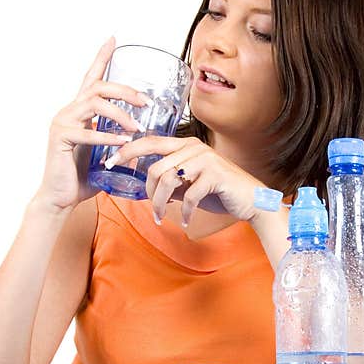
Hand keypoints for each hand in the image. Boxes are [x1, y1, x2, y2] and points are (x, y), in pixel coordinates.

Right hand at [33, 37, 150, 210]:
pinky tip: (123, 142)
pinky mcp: (59, 138)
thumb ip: (123, 144)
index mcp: (80, 111)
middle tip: (145, 102)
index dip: (102, 58)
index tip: (114, 40)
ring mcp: (62, 122)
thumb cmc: (82, 177)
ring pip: (93, 103)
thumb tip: (146, 141)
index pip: (91, 78)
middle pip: (98, 87)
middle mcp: (69, 111)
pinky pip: (86, 132)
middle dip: (125, 90)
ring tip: (136, 127)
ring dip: (119, 113)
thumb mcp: (108, 156)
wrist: (61, 198)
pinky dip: (107, 136)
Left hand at [102, 135, 267, 226]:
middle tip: (152, 208)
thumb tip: (147, 187)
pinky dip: (186, 212)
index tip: (110, 162)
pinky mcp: (215, 175)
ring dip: (162, 204)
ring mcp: (205, 160)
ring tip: (163, 217)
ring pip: (168, 181)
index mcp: (186, 145)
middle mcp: (194, 147)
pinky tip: (188, 221)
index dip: (127, 151)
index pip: (149, 142)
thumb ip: (170, 181)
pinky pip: (189, 196)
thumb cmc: (220, 191)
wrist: (252, 200)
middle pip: (155, 167)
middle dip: (149, 192)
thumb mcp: (190, 184)